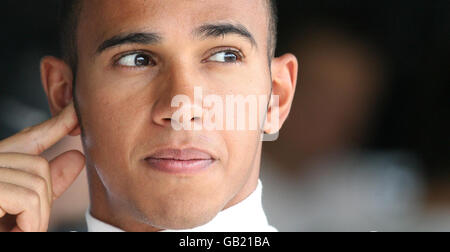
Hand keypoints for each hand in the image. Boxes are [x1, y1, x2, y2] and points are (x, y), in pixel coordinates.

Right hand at [0, 103, 84, 231]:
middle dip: (44, 201)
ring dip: (37, 218)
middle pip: (37, 164)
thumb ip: (48, 183)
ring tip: (18, 232)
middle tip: (27, 226)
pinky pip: (27, 198)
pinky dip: (31, 223)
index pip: (27, 139)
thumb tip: (77, 157)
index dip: (55, 125)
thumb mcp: (23, 208)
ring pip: (36, 184)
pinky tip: (15, 232)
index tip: (75, 114)